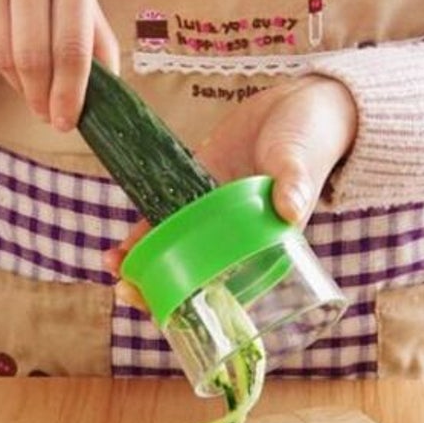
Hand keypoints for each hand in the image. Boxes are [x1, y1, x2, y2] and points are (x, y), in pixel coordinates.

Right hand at [0, 0, 118, 129]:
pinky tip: (5, 57)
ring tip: (28, 85)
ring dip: (17, 82)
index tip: (65, 122)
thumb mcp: (76, 1)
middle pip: (32, 57)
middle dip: (39, 97)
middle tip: (45, 115)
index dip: (69, 93)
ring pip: (1, 52)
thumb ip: (96, 41)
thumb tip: (109, 93)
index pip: (73, 46)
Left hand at [104, 75, 357, 306]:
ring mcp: (209, 222)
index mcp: (262, 251)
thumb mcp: (302, 164)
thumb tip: (290, 210)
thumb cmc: (311, 142)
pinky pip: (164, 222)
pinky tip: (120, 247)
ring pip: (172, 257)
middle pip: (191, 283)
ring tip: (113, 266)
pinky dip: (142, 236)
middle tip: (127, 292)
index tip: (169, 318)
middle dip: (157, 295)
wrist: (296, 104)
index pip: (228, 296)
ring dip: (141, 267)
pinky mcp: (192, 194)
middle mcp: (232, 244)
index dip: (198, 312)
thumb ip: (295, 186)